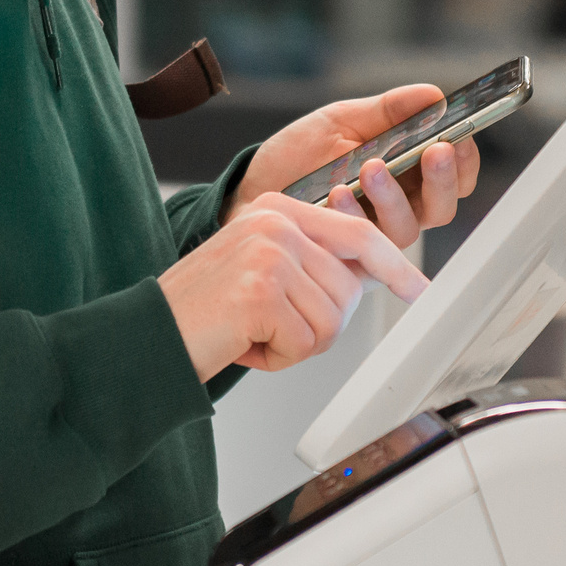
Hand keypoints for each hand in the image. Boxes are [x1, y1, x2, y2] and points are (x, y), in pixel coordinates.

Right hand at [159, 189, 429, 380]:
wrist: (147, 336)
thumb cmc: (203, 311)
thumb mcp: (260, 269)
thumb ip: (309, 262)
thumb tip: (368, 278)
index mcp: (275, 208)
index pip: (357, 234)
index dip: (393, 268)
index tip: (419, 292)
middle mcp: (274, 221)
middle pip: (348, 289)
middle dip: (318, 325)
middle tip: (271, 327)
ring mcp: (268, 252)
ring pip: (331, 320)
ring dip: (296, 343)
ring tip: (252, 332)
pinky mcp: (261, 290)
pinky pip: (306, 342)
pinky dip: (279, 358)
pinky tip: (244, 343)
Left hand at [225, 85, 482, 250]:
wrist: (252, 186)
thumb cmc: (300, 155)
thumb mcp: (342, 122)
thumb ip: (388, 111)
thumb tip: (433, 96)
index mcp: (409, 175)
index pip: (455, 175)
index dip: (463, 161)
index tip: (456, 138)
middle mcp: (400, 211)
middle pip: (441, 206)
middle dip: (441, 179)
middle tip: (433, 151)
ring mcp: (375, 239)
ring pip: (407, 229)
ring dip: (393, 196)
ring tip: (371, 168)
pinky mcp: (347, 261)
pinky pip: (362, 247)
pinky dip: (352, 215)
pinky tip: (337, 192)